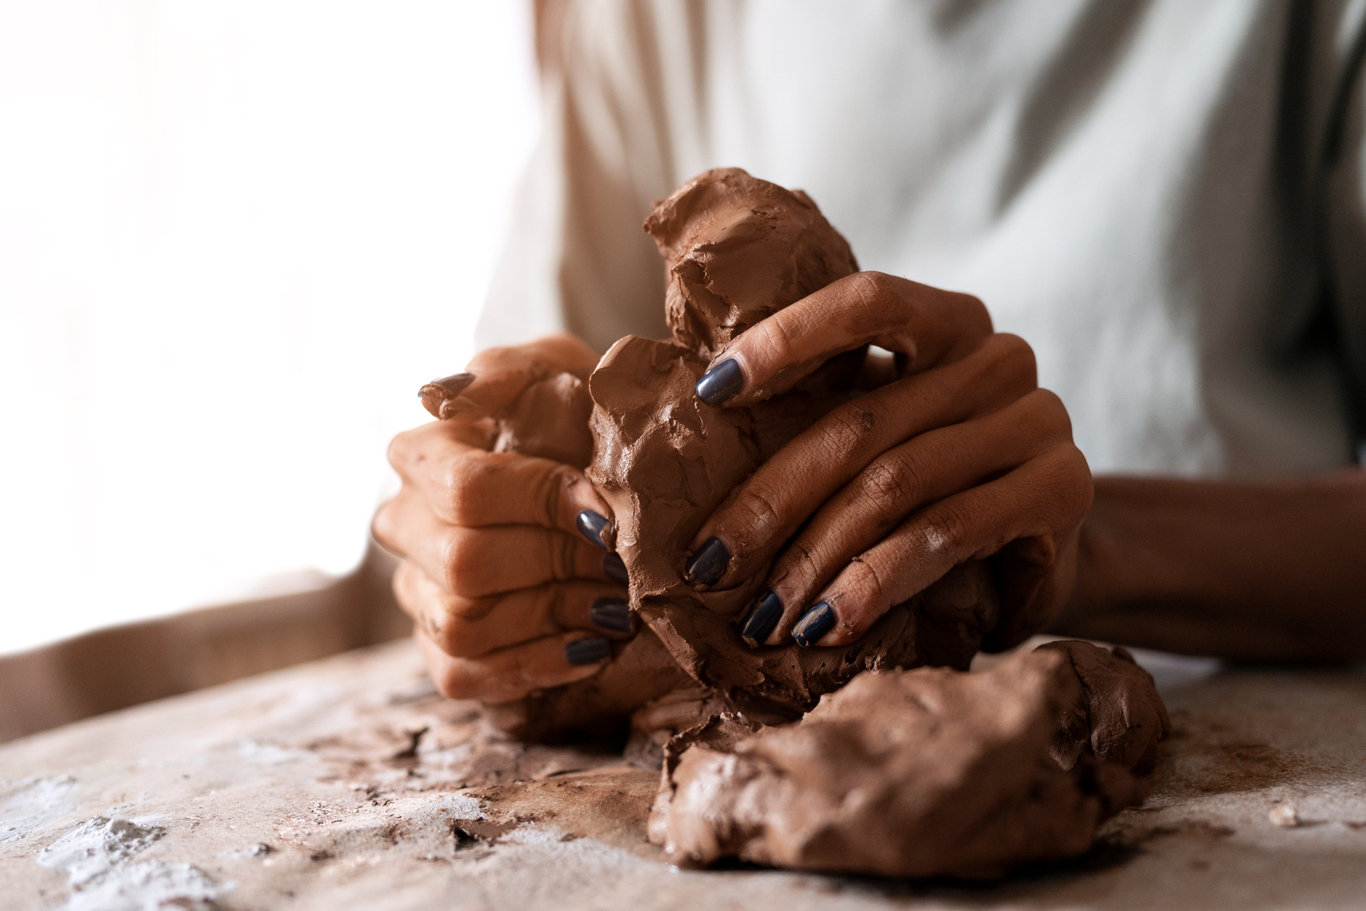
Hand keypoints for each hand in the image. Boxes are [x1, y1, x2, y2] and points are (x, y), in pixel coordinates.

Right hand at [372, 335, 636, 703]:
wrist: (600, 473)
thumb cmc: (575, 416)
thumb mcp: (556, 369)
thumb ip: (505, 372)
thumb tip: (439, 399)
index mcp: (423, 454)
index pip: (464, 490)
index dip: (540, 503)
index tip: (603, 512)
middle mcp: (404, 523)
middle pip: (463, 562)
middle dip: (555, 564)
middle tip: (619, 561)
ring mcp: (417, 590)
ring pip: (461, 624)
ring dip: (552, 617)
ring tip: (616, 602)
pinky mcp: (439, 648)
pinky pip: (463, 674)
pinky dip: (536, 666)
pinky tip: (593, 646)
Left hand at [681, 272, 1091, 650]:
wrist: (1046, 557)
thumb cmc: (935, 491)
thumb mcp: (884, 439)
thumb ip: (821, 420)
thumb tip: (695, 432)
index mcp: (945, 324)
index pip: (867, 302)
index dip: (787, 338)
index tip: (710, 391)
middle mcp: (997, 359)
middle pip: (862, 422)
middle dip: (772, 500)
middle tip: (709, 563)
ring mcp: (1037, 420)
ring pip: (896, 484)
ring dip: (815, 559)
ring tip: (763, 616)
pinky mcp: (1060, 489)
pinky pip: (947, 534)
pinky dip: (874, 584)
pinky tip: (826, 625)